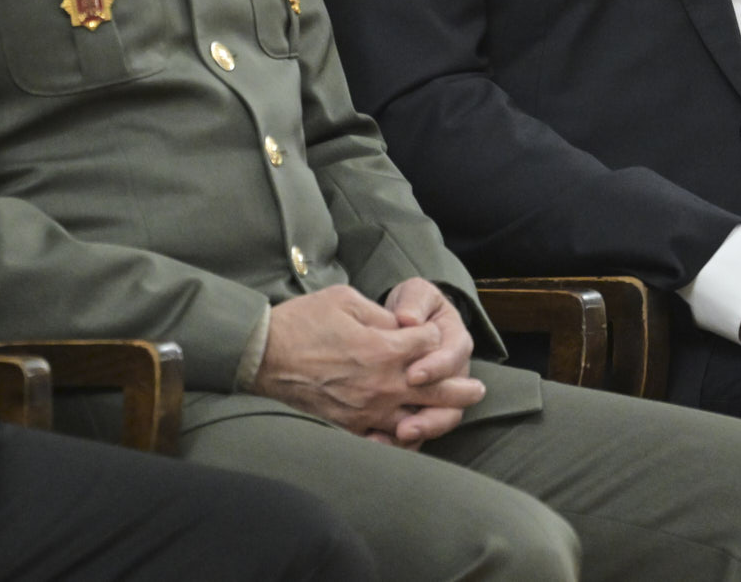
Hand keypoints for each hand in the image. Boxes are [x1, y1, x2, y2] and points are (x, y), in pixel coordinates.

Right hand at [256, 284, 485, 443]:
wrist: (262, 357)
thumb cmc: (302, 322)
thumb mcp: (344, 300)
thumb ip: (381, 315)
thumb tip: (402, 326)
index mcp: (383, 349)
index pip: (428, 344)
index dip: (432, 335)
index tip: (429, 332)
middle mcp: (382, 384)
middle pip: (435, 389)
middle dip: (460, 388)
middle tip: (478, 390)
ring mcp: (367, 411)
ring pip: (416, 419)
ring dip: (441, 417)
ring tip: (456, 416)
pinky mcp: (349, 427)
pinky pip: (386, 440)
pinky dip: (404, 440)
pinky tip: (413, 436)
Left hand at [383, 278, 474, 447]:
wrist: (404, 321)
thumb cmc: (412, 306)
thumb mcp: (415, 295)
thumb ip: (414, 303)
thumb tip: (409, 319)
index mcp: (455, 341)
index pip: (453, 357)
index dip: (436, 368)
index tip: (413, 374)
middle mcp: (452, 373)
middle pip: (454, 402)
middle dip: (432, 416)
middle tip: (408, 424)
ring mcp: (439, 395)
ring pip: (440, 421)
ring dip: (421, 432)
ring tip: (399, 437)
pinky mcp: (421, 408)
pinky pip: (419, 431)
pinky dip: (402, 440)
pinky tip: (381, 443)